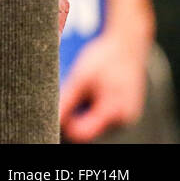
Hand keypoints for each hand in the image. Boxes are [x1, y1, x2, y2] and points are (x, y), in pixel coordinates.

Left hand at [58, 26, 151, 141]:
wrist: (127, 47)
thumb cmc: (104, 60)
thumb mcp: (81, 78)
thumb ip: (67, 100)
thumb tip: (52, 118)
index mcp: (113, 112)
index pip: (81, 133)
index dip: (64, 124)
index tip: (56, 108)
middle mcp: (123, 120)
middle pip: (88, 129)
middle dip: (74, 115)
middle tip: (73, 91)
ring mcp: (126, 118)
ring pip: (94, 123)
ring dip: (83, 110)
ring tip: (85, 88)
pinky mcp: (125, 113)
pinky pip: (102, 117)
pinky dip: (92, 106)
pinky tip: (92, 90)